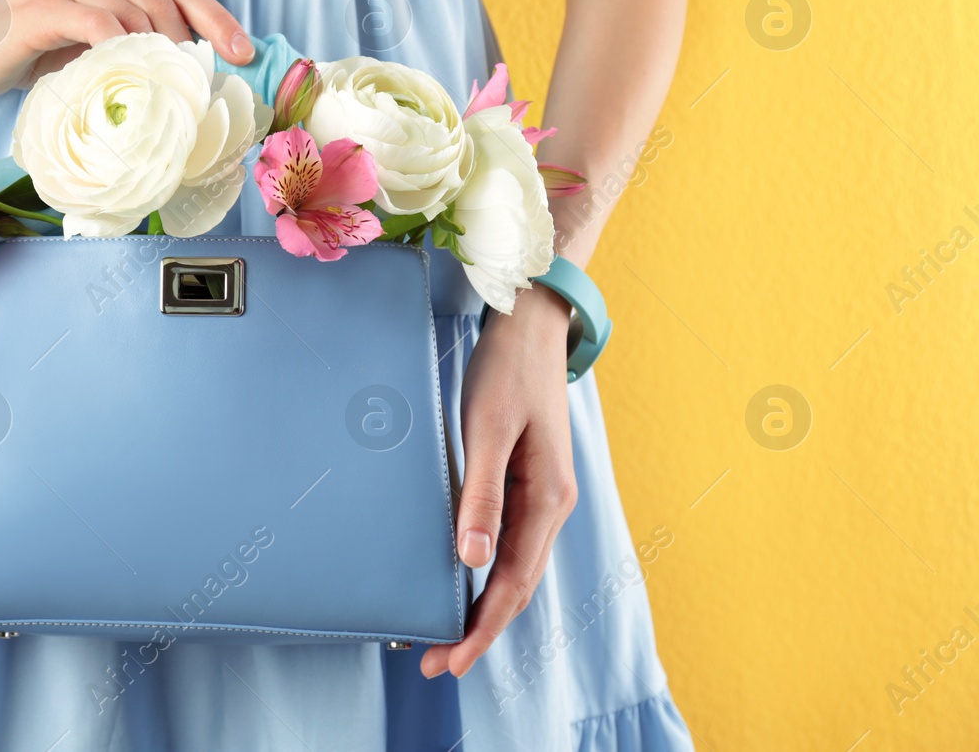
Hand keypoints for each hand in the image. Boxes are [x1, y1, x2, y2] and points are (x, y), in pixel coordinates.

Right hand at [0, 0, 255, 96]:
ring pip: (136, 12)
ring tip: (173, 89)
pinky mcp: (46, 2)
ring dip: (161, 53)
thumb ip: (133, 38)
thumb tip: (190, 70)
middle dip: (193, 43)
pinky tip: (134, 77)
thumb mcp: (92, 40)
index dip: (216, 18)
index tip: (243, 53)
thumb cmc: (32, 49)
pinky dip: (124, 51)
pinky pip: (101, 24)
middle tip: (204, 83)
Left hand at [421, 283, 577, 678]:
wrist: (531, 324)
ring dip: (484, 605)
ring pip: (515, 568)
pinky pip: (510, 542)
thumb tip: (473, 559)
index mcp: (548, 498)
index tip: (449, 660)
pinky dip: (488, 573)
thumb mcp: (486, 429)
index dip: (482, 627)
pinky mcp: (527, 481)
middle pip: (517, 585)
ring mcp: (543, 495)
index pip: (512, 583)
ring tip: (446, 636)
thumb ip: (481, 493)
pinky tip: (465, 581)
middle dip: (480, 629)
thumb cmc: (506, 371)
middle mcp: (552, 505)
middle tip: (435, 663)